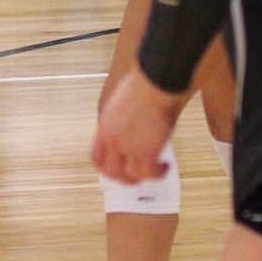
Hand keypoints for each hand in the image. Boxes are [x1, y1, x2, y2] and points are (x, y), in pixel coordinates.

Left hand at [93, 69, 187, 183]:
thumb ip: (123, 119)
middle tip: (136, 178)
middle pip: (109, 171)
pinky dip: (158, 174)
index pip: (97, 156)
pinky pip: (149, 173)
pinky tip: (165, 166)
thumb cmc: (144, 84)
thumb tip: (134, 126)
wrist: (156, 82)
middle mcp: (111, 138)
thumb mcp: (123, 103)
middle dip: (123, 178)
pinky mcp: (145, 150)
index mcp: (105, 125)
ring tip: (156, 171)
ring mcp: (127, 145)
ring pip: (129, 176)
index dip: (107, 166)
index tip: (119, 168)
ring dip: (143, 177)